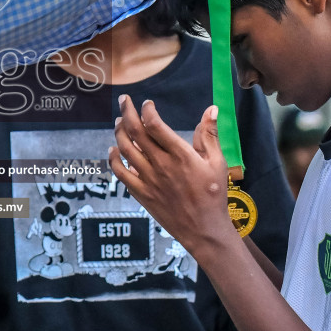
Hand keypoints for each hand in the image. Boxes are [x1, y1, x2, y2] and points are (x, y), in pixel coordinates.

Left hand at [109, 95, 234, 254]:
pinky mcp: (141, 193)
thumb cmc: (214, 195)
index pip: (155, 125)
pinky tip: (113, 150)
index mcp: (181, 155)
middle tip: (124, 101)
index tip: (147, 104)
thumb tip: (212, 109)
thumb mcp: (218, 163)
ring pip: (125, 149)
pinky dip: (113, 159)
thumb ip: (210, 135)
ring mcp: (149, 180)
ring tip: (120, 121)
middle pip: (136, 132)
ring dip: (119, 132)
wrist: (203, 229)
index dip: (147, 110)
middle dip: (127, 112)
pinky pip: (121, 173)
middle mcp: (161, 165)